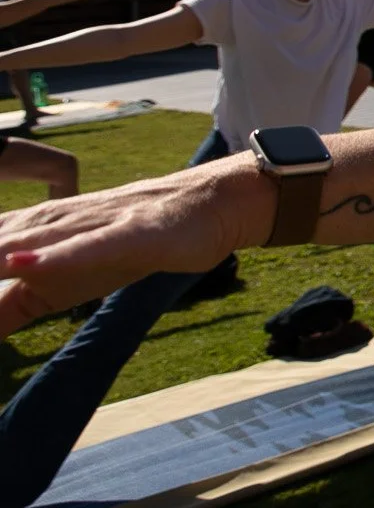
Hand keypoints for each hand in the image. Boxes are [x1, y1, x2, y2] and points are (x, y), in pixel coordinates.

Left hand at [0, 159, 257, 335]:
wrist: (218, 204)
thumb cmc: (139, 242)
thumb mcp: (68, 282)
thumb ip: (14, 303)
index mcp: (35, 229)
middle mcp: (58, 220)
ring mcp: (98, 222)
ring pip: (31, 240)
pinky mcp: (135, 231)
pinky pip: (90, 245)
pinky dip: (55, 256)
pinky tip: (22, 265)